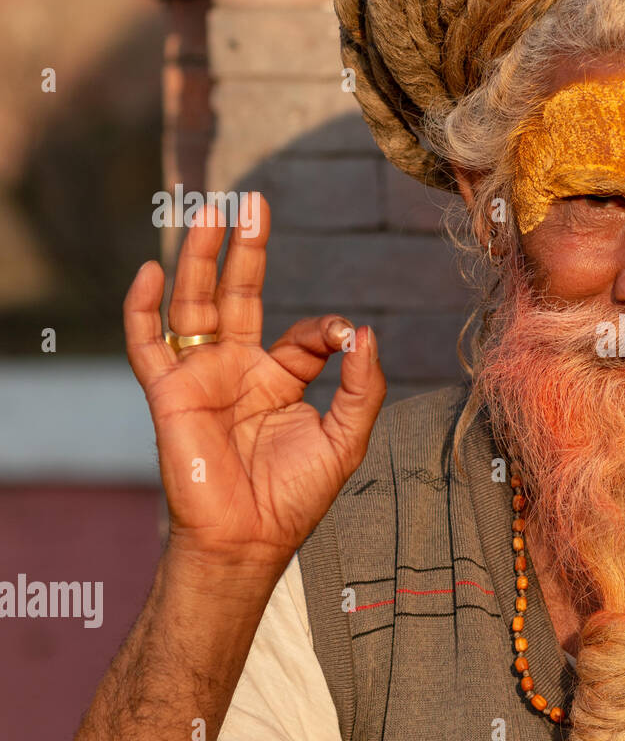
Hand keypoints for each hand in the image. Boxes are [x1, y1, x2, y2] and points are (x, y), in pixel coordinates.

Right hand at [124, 193, 385, 564]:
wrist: (249, 539)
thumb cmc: (295, 496)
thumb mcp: (346, 437)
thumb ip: (362, 385)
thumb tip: (365, 331)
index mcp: (280, 380)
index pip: (302, 334)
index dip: (327, 329)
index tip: (347, 337)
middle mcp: (237, 370)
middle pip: (238, 295)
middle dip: (245, 248)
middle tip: (252, 200)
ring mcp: (201, 377)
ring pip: (195, 303)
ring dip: (201, 257)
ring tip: (209, 208)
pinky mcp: (169, 394)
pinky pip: (148, 343)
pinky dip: (144, 307)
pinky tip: (153, 270)